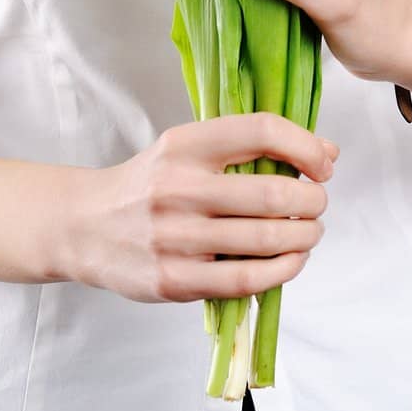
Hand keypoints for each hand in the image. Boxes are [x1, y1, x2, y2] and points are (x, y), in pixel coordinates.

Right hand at [70, 114, 336, 303]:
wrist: (84, 225)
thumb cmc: (148, 184)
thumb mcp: (185, 148)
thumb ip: (247, 146)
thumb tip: (327, 153)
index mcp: (185, 144)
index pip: (260, 130)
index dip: (305, 145)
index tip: (324, 164)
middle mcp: (179, 186)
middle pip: (271, 192)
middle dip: (312, 200)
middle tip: (318, 203)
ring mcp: (175, 236)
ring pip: (264, 239)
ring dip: (304, 236)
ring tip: (310, 231)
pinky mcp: (175, 280)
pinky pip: (246, 280)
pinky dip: (282, 271)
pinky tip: (291, 260)